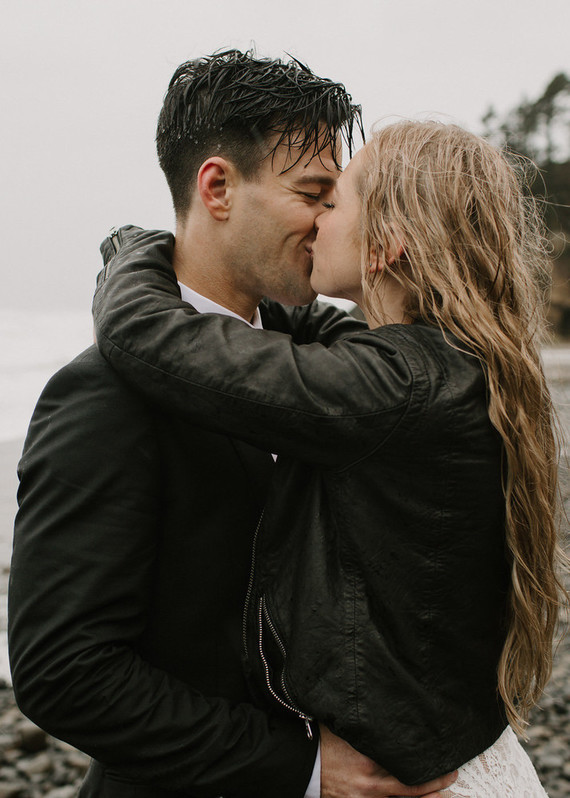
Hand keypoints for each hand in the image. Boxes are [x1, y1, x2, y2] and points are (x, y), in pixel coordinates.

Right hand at [319, 724, 456, 797]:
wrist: (299, 763)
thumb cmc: (323, 741)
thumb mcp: (347, 728)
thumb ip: (370, 728)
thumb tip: (389, 713)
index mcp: (369, 759)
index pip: (407, 763)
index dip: (427, 764)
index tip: (443, 758)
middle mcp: (370, 784)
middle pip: (411, 789)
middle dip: (435, 784)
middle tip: (451, 776)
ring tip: (441, 796)